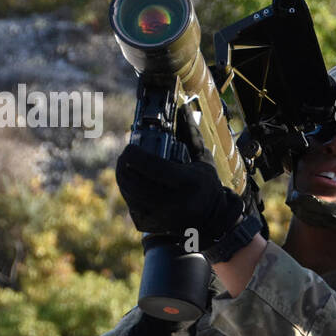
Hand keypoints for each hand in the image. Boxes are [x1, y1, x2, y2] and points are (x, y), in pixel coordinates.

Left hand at [116, 144, 243, 246]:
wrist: (212, 221)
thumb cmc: (206, 186)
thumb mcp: (203, 161)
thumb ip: (190, 136)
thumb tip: (183, 109)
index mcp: (189, 183)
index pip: (153, 167)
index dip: (134, 155)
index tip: (130, 147)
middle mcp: (175, 202)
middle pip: (135, 180)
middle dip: (123, 165)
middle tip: (125, 156)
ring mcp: (162, 217)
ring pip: (130, 193)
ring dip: (123, 178)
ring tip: (125, 167)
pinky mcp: (152, 226)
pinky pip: (132, 205)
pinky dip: (129, 193)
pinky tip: (132, 185)